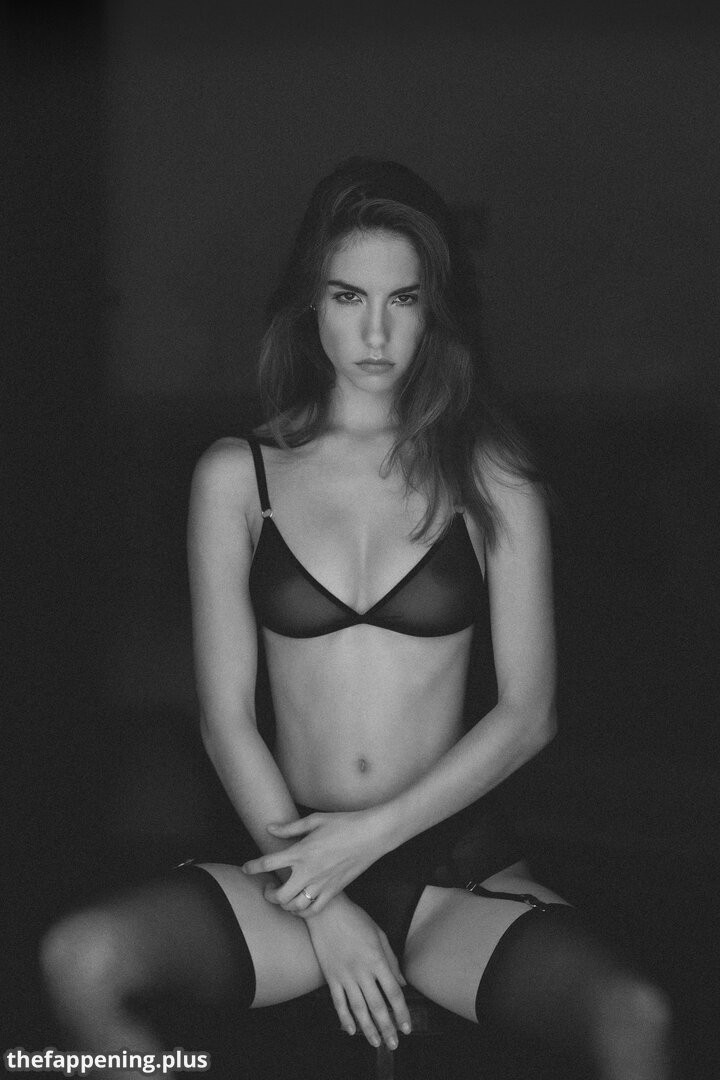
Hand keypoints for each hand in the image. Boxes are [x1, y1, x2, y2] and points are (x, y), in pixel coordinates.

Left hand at [242, 808, 389, 914]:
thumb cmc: (344, 823)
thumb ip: (290, 828)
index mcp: (302, 852)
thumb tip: (270, 829)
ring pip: (295, 907)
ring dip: (284, 905)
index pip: (268, 863)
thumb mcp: (315, 820)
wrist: (372, 835)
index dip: (253, 867)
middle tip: (268, 887)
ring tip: (283, 897)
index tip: (246, 868)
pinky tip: (300, 903)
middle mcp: (309, 872)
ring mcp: (322, 884)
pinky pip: (313, 910)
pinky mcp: (335, 891)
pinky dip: (303, 911)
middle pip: (279, 895)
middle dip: (268, 894)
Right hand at [305, 893, 411, 1049]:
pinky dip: (345, 1018)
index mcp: (377, 959)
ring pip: (358, 1009)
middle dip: (387, 1027)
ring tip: (376, 1043)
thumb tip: (402, 984)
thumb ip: (391, 960)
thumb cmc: (356, 919)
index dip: (402, 1012)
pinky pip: (338, 1002)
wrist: (326, 911)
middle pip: (378, 1006)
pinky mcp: (330, 976)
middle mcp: (362, 971)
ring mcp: (344, 975)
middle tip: (393, 1044)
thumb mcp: (379, 934)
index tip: (407, 1027)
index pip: (394, 992)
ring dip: (368, 1028)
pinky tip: (352, 1030)